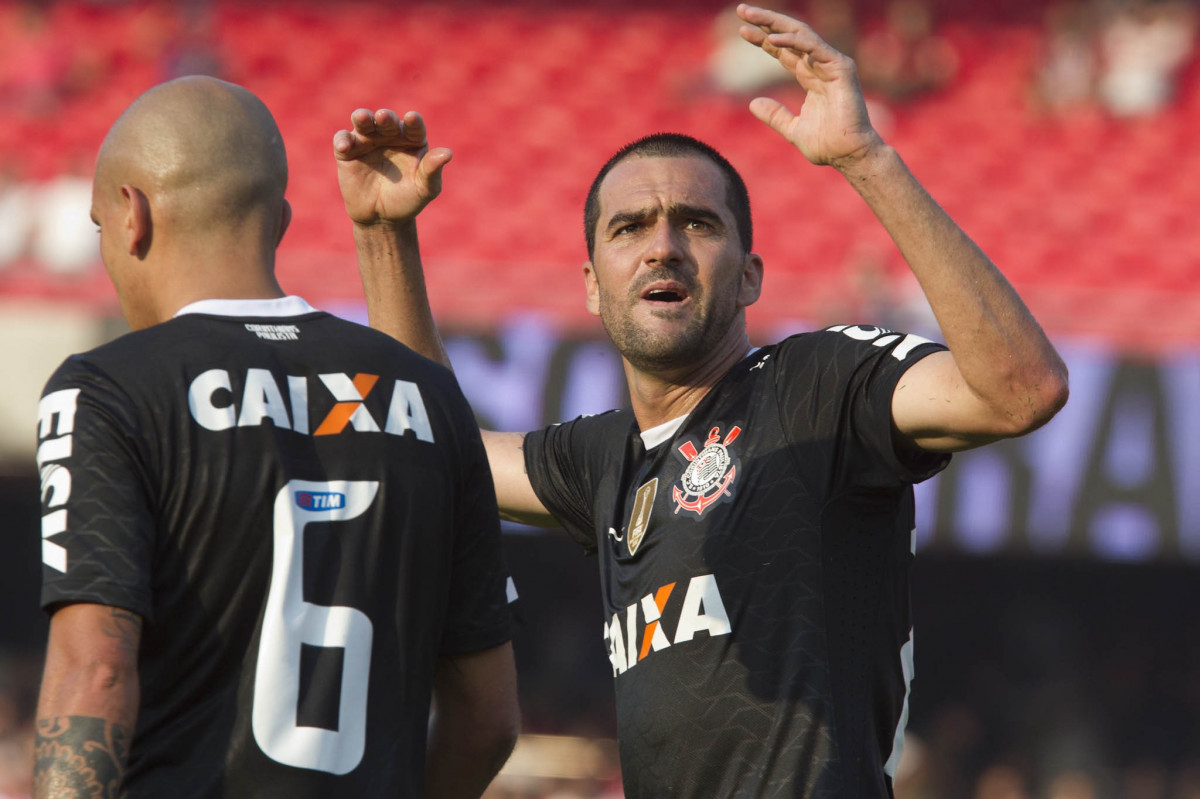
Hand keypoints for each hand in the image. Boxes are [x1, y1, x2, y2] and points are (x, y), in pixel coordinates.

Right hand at [333, 109, 451, 225]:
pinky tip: (344, 146)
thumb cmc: (408, 200)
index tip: (412, 119)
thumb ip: (432, 170)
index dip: (413, 122)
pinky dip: (342, 140)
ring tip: (362, 118)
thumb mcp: (424, 188)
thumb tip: (448, 153)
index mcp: (411, 140)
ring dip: (362, 118)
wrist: (382, 218)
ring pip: (363, 123)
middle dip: (386, 118)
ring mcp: (367, 141)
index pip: (414, 127)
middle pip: (387, 121)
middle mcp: (389, 135)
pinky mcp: (347, 151)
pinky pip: (342, 140)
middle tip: (384, 117)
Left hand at [737, 4, 883, 168]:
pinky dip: (793, 41)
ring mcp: (832, 64)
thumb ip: (775, 115)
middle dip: (766, 22)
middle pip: (790, 36)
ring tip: (750, 15)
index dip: (764, 40)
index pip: (784, 52)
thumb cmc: (827, 145)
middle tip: (742, 10)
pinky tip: (772, 39)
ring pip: (800, 34)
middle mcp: (821, 66)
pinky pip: (814, 47)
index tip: (742, 31)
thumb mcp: (792, 129)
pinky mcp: (841, 68)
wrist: (848, 155)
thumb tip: (753, 104)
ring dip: (774, 23)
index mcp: (811, 77)